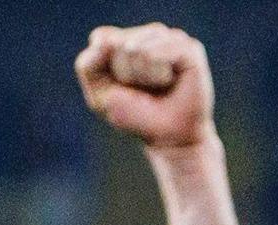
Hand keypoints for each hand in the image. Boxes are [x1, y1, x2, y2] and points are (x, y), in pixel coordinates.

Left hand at [75, 23, 214, 152]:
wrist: (168, 137)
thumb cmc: (135, 115)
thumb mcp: (99, 95)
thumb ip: (88, 65)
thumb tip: (107, 42)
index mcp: (126, 38)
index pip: (102, 39)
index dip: (106, 68)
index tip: (121, 87)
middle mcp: (149, 34)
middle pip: (119, 44)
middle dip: (126, 74)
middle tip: (144, 91)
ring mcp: (170, 38)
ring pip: (139, 48)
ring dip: (143, 76)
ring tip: (158, 87)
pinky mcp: (190, 48)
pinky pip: (160, 52)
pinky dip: (159, 75)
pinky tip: (171, 82)